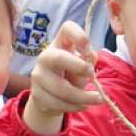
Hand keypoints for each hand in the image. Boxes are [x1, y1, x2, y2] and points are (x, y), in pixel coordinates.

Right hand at [23, 21, 102, 135]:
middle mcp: (46, 57)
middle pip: (58, 58)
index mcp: (60, 44)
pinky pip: (59, 103)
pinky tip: (84, 105)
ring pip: (62, 88)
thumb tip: (92, 58)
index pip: (67, 29)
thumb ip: (88, 61)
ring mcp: (38, 76)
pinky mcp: (37, 95)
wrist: (50, 96)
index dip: (79, 36)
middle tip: (93, 74)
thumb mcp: (81, 66)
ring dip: (83, 96)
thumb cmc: (70, 74)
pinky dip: (75, 106)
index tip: (88, 49)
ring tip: (98, 99)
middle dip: (78, 67)